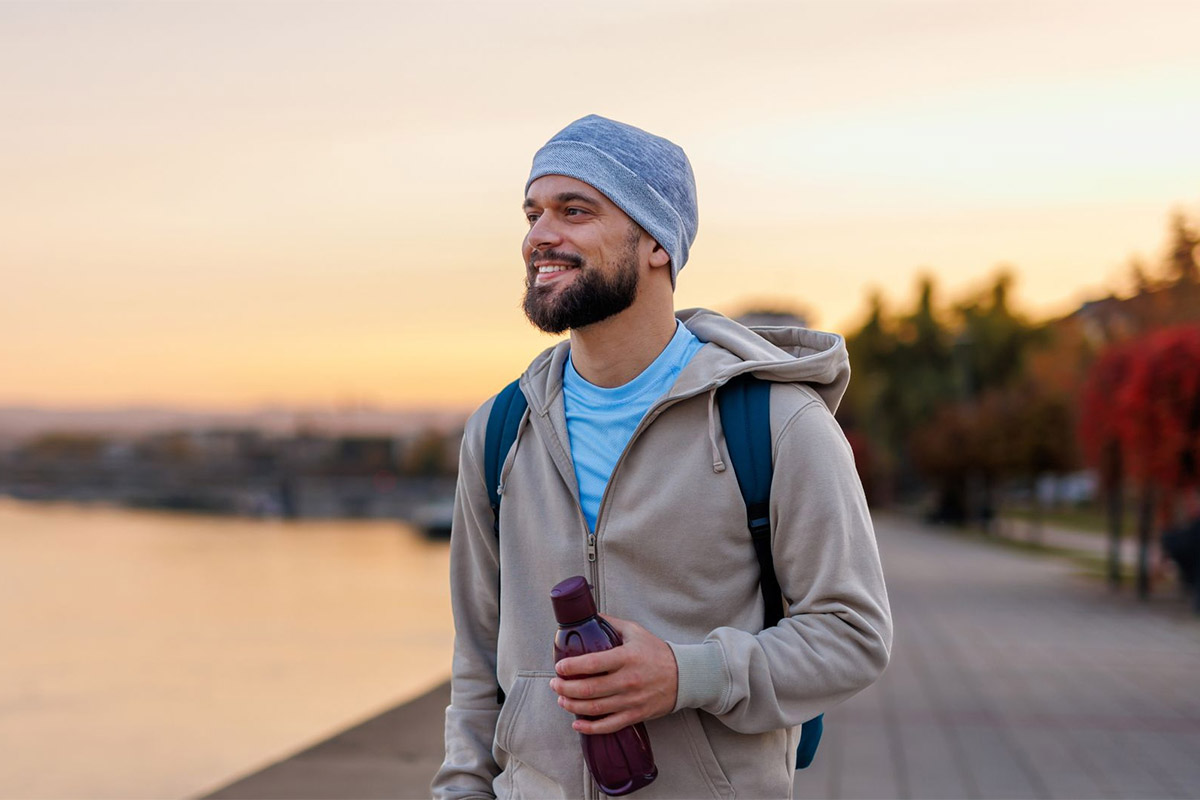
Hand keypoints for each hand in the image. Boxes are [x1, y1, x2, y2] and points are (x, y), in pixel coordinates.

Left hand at [549, 615, 677, 734]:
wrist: (684, 676)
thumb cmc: (656, 652)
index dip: (571, 667)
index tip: (559, 667)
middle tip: (555, 684)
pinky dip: (590, 728)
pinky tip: (577, 723)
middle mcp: (628, 680)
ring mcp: (632, 700)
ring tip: (561, 699)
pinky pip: (609, 725)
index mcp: (626, 657)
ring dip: (573, 705)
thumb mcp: (635, 632)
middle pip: (589, 689)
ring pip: (595, 708)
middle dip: (566, 688)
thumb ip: (611, 623)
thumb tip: (588, 615)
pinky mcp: (636, 715)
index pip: (593, 663)